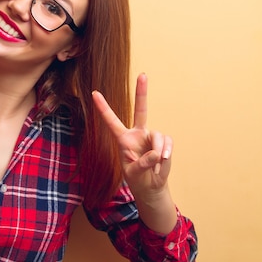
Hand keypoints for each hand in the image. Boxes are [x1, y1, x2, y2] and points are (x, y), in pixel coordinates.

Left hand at [92, 74, 172, 196]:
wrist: (150, 186)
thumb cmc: (137, 178)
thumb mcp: (134, 172)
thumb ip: (143, 163)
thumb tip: (156, 153)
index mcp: (123, 139)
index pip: (111, 121)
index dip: (103, 107)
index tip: (94, 93)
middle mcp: (137, 133)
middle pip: (140, 110)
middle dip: (142, 92)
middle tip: (143, 74)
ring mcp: (151, 137)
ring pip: (158, 136)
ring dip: (159, 152)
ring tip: (156, 165)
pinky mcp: (164, 143)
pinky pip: (166, 143)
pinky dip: (166, 155)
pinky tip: (161, 164)